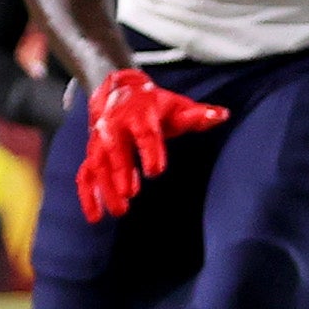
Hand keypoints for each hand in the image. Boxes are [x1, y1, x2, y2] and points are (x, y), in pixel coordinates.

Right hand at [71, 68, 228, 222]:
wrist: (118, 91)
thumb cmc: (153, 104)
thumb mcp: (176, 106)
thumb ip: (198, 115)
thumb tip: (222, 115)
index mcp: (139, 114)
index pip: (145, 133)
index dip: (150, 151)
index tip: (156, 170)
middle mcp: (115, 127)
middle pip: (116, 150)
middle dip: (121, 172)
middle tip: (130, 193)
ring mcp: (100, 141)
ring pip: (98, 165)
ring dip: (105, 189)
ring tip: (120, 211)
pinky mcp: (93, 154)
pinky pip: (86, 175)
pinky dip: (88, 195)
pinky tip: (95, 217)